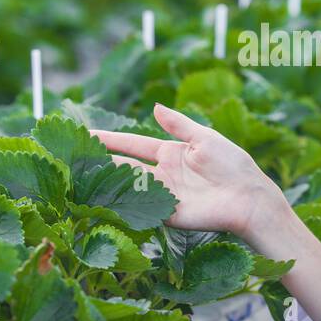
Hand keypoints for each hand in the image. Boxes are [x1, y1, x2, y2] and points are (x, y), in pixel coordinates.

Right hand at [88, 103, 282, 237]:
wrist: (249, 198)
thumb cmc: (233, 165)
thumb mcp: (204, 138)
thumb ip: (179, 124)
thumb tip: (154, 106)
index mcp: (170, 153)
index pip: (132, 144)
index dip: (110, 139)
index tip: (86, 133)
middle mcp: (162, 174)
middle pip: (123, 165)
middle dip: (98, 160)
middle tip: (71, 155)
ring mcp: (162, 195)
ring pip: (126, 186)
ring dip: (104, 181)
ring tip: (76, 175)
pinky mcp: (166, 214)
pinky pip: (139, 208)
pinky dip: (120, 205)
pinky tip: (98, 200)